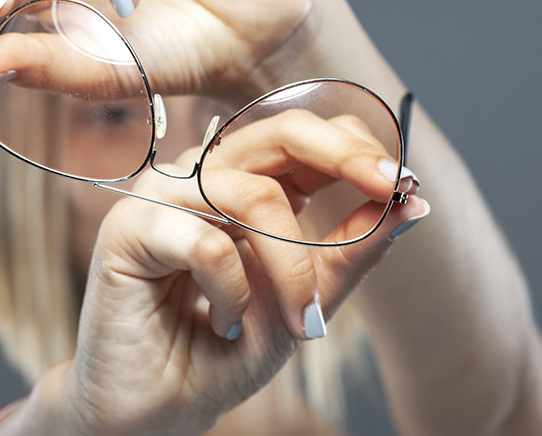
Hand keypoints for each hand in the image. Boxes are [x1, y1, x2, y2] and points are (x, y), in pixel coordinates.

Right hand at [21, 110, 426, 435]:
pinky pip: (206, 244)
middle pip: (279, 134)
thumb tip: (414, 202)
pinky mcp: (127, 227)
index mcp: (240, 182)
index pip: (301, 133)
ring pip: (249, 194)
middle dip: (343, 159)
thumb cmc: (223, 351)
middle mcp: (200, 176)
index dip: (354, 146)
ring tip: (297, 319)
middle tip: (390, 191)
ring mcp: (160, 195)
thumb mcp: (305, 296)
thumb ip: (349, 249)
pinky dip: (231, 292)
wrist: (160, 409)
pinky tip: (222, 323)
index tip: (405, 183)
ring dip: (289, 265)